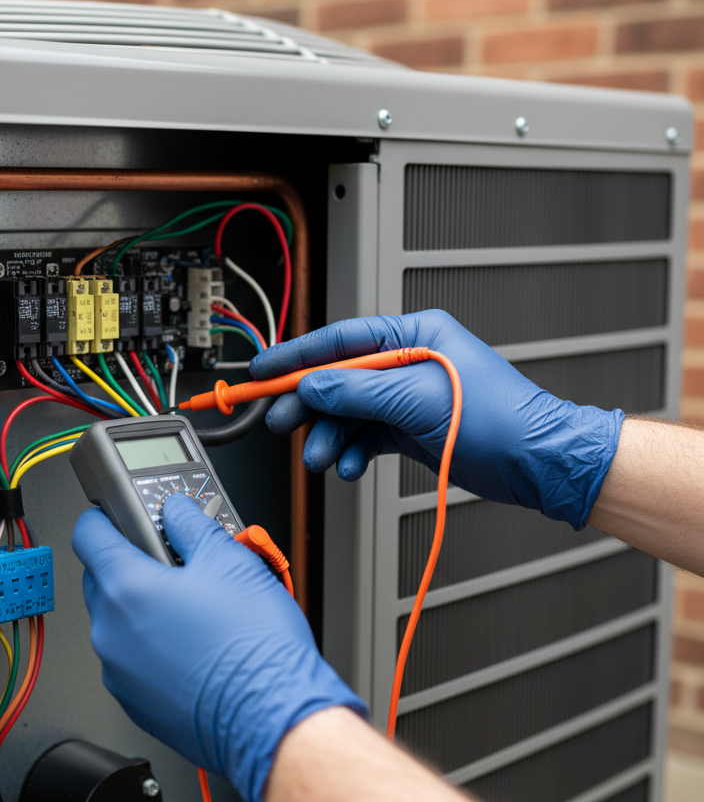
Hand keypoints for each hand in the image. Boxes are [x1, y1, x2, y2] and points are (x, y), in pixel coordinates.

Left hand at [71, 493, 366, 801]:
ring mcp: (120, 673)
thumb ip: (192, 526)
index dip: (102, 517)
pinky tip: (194, 644)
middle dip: (131, 563)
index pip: (88, 534)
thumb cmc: (254, 649)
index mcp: (126, 588)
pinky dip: (152, 647)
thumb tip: (179, 512)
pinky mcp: (137, 704)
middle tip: (175, 561)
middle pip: (101, 578)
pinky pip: (132, 660)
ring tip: (195, 607)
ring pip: (118, 622)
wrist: (273, 721)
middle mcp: (111, 633)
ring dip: (143, 608)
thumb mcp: (230, 560)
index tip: (115, 514)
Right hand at [249, 310, 622, 529]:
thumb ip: (356, 390)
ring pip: (349, 412)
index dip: (296, 356)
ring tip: (322, 458)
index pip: (340, 340)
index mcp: (413, 335)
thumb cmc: (500, 419)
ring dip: (331, 436)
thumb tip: (312, 385)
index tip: (263, 370)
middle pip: (338, 378)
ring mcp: (408, 397)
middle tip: (282, 422)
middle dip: (309, 404)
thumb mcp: (416, 398)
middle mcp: (406, 362)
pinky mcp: (411, 428)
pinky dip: (355, 452)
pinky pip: (367, 436)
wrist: (537, 463)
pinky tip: (351, 467)